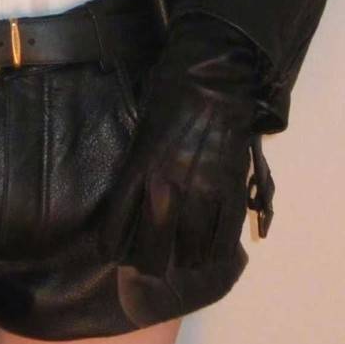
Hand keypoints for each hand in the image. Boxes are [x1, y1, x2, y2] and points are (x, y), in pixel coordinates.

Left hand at [95, 13, 260, 312]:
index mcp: (140, 167)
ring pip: (192, 247)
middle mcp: (168, 185)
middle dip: (150, 264)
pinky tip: (214, 255)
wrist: (215, 75)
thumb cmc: (169, 90)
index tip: (113, 254)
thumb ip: (138, 161)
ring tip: (184, 261)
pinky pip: (226, 233)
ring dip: (187, 259)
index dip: (113, 246)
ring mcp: (202, 189)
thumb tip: (136, 189)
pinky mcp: (231, 187)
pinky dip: (219, 249)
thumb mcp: (142, 125)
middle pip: (154, 247)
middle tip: (150, 268)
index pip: (117, 224)